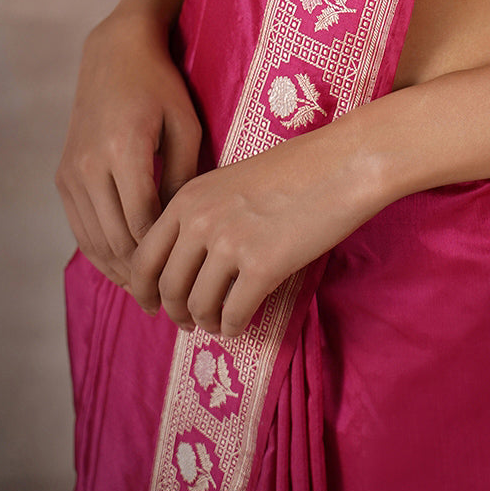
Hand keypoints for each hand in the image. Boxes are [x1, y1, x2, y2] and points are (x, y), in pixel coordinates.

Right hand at [55, 10, 202, 288]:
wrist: (114, 56)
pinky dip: (100, 253)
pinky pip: (80, 228)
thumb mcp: (186, 125)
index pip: (144, 220)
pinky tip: (124, 269)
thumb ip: (186, 177)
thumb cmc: (160, 87)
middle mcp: (90, 165)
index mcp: (124, 149)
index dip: (165, 253)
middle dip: (144, 273)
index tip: (189, 273)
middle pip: (117, 238)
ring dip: (120, 270)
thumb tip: (186, 229)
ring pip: (94, 240)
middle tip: (172, 301)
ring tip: (148, 293)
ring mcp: (71, 173)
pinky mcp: (64, 176)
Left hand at [129, 126, 384, 337]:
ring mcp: (229, 244)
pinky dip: (235, 327)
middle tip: (187, 322)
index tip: (153, 304)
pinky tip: (243, 324)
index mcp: (189, 197)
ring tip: (220, 324)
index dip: (145, 289)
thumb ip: (205, 214)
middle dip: (176, 312)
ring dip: (207, 322)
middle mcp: (200, 221)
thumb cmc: (298, 170)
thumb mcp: (233, 181)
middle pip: (167, 287)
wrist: (345, 163)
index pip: (144, 256)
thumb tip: (190, 262)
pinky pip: (233, 314)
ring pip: (198, 305)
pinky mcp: (262, 267)